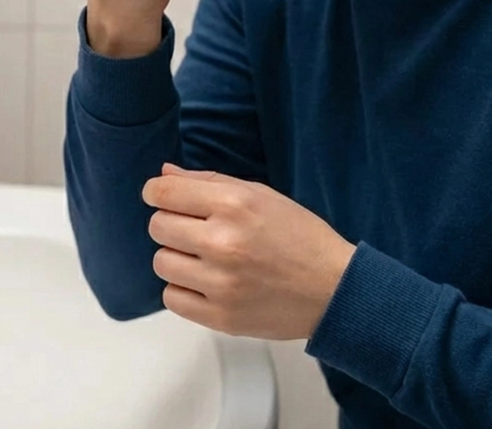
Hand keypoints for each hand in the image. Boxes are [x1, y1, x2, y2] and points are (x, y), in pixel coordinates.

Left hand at [142, 164, 355, 339]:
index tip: (162, 197)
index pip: (163, 193)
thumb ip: (208, 182)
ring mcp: (221, 283)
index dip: (157, 192)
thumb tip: (165, 173)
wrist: (334, 290)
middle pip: (157, 226)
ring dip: (177, 257)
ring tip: (204, 258)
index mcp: (234, 205)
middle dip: (171, 224)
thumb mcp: (260, 195)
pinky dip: (183, 289)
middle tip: (194, 230)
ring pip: (161, 262)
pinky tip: (206, 283)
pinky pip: (172, 298)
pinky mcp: (221, 317)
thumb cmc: (299, 237)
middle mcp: (223, 242)